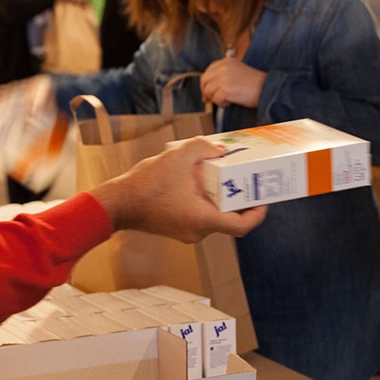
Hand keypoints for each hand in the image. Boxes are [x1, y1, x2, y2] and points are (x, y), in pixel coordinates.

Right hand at [91, 136, 266, 242]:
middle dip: (237, 197)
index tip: (263, 199)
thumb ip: (203, 147)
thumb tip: (220, 148)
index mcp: (203, 219)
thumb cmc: (144, 186)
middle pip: (228, 218)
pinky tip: (195, 179)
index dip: (258, 213)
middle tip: (243, 179)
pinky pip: (199, 214)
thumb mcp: (177, 157)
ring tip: (217, 174)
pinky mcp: (177, 227)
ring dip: (217, 196)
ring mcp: (187, 232)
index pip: (242, 226)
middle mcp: (197, 231)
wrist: (116, 203)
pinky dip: (203, 199)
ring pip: (212, 214)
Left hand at [200, 57, 265, 107]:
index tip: (207, 90)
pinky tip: (230, 102)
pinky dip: (221, 103)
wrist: (266, 88)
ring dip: (215, 98)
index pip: (208, 71)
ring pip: (208, 91)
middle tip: (208, 99)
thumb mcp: (237, 71)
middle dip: (205, 91)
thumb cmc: (254, 83)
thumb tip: (209, 85)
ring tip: (226, 100)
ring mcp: (224, 78)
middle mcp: (223, 68)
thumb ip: (224, 74)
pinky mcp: (226, 90)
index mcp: (226, 62)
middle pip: (204, 80)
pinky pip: (216, 99)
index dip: (206, 82)